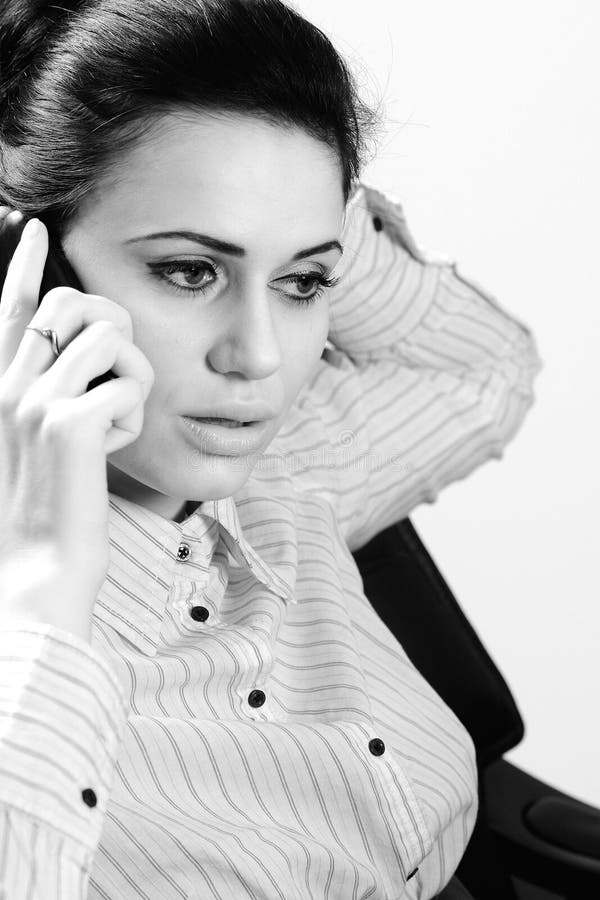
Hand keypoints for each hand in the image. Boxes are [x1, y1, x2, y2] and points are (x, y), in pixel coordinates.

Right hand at [0, 209, 154, 641]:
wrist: (37, 575)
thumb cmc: (49, 514)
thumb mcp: (40, 445)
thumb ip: (53, 397)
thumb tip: (88, 362)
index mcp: (0, 388)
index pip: (13, 309)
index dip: (24, 263)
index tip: (33, 223)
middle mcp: (9, 385)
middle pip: (75, 305)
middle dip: (114, 324)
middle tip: (122, 372)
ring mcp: (35, 401)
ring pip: (110, 334)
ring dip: (132, 375)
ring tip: (116, 421)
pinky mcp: (70, 423)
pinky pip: (131, 383)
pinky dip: (134, 414)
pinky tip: (113, 449)